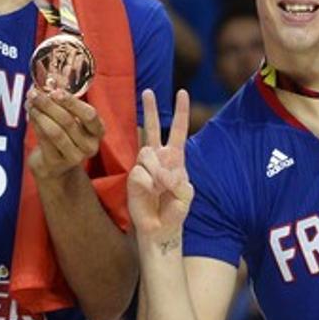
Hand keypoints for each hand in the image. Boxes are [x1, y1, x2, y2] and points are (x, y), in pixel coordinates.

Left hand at [25, 88, 104, 181]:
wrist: (56, 166)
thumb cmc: (66, 135)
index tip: (56, 91)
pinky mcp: (56, 163)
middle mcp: (90, 146)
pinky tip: (31, 114)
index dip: (72, 103)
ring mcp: (74, 157)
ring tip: (30, 102)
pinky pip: (44, 140)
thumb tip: (46, 85)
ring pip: (55, 131)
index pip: (90, 116)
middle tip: (35, 93)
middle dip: (49, 105)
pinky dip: (36, 124)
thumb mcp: (72, 120)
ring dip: (40, 114)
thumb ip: (65, 105)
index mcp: (98, 131)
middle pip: (68, 122)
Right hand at [128, 89, 192, 245]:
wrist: (162, 228)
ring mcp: (143, 167)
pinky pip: (140, 173)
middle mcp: (158, 158)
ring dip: (157, 172)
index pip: (178, 130)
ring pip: (147, 153)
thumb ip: (177, 179)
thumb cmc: (176, 210)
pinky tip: (150, 194)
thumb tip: (160, 172)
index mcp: (176, 158)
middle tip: (148, 91)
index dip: (180, 112)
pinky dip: (148, 184)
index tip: (182, 92)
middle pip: (152, 128)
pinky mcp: (132, 179)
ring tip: (161, 188)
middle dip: (151, 109)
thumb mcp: (186, 194)